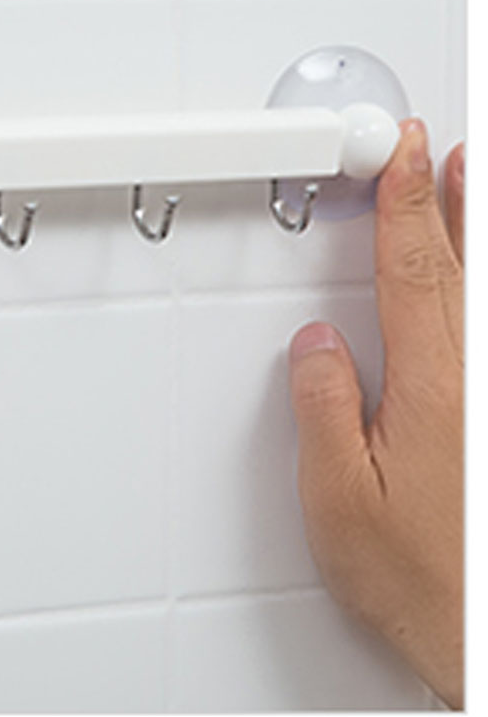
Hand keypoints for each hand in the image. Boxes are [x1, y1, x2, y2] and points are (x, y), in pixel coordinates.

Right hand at [289, 120, 462, 708]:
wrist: (484, 639)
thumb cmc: (423, 580)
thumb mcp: (339, 498)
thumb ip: (325, 407)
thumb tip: (317, 342)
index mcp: (433, 390)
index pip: (415, 272)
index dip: (403, 206)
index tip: (400, 154)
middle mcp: (477, 383)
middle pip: (466, 268)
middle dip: (454, 198)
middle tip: (447, 147)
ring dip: (480, 231)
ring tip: (471, 183)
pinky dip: (482, 293)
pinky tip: (473, 284)